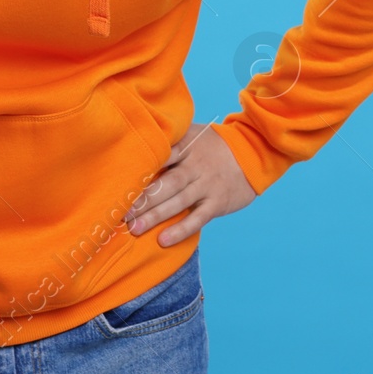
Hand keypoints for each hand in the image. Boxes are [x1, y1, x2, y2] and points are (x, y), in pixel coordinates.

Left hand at [123, 123, 257, 246]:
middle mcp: (195, 165)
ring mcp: (207, 184)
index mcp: (186, 145)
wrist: (255, 151)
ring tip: (134, 228)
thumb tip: (134, 149)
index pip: (159, 156)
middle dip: (142, 199)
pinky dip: (181, 230)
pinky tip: (163, 240)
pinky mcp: (217, 202)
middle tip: (120, 213)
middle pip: (165, 183)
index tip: (118, 183)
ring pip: (178, 202)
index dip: (139, 171)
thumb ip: (169, 141)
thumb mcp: (193, 133)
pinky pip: (197, 218)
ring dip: (155, 216)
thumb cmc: (213, 144)